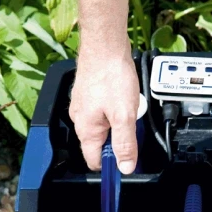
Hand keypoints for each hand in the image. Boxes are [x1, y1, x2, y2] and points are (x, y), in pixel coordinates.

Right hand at [69, 39, 139, 172]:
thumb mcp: (124, 116)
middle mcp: (80, 120)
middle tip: (131, 123)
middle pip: (101, 144)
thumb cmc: (111, 75)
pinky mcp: (90, 95)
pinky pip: (105, 111)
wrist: (105, 44)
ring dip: (119, 122)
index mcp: (86, 130)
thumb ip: (125, 144)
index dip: (112, 165)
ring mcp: (84, 106)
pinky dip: (116, 108)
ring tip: (128, 106)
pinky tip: (124, 97)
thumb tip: (125, 167)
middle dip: (119, 139)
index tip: (127, 162)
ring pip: (105, 126)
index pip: (95, 162)